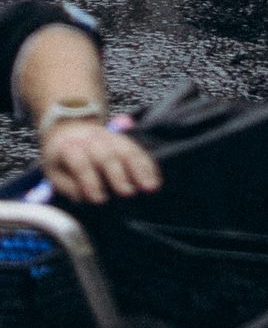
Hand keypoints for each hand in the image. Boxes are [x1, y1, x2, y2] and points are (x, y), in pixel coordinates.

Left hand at [40, 119, 161, 205]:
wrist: (69, 127)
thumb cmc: (61, 157)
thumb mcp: (53, 172)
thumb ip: (67, 186)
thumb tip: (83, 197)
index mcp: (69, 147)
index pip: (80, 162)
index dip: (89, 180)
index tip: (98, 200)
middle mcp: (92, 139)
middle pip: (106, 155)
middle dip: (118, 175)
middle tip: (127, 194)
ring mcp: (110, 136)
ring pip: (127, 150)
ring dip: (140, 169)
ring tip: (149, 187)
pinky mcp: (123, 139)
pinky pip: (138, 149)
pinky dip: (148, 164)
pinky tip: (155, 178)